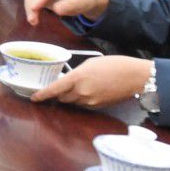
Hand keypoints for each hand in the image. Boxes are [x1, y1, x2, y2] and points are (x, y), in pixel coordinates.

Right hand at [23, 0, 109, 26]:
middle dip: (32, 7)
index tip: (34, 10)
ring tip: (34, 21)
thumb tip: (55, 9)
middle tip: (34, 22)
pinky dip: (32, 8)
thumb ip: (68, 6)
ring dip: (30, 8)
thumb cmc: (86, 0)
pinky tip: (35, 16)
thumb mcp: (81, 4)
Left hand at [31, 55, 152, 108]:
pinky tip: (88, 92)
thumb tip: (69, 80)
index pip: (54, 89)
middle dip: (59, 94)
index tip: (34, 98)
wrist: (136, 77)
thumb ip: (77, 73)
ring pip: (72, 102)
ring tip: (78, 87)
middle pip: (62, 98)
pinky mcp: (98, 107)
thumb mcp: (91, 63)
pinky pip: (83, 105)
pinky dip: (81, 100)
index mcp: (78, 78)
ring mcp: (90, 101)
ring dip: (70, 97)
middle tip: (61, 87)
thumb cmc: (115, 64)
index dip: (42, 95)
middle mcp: (82, 92)